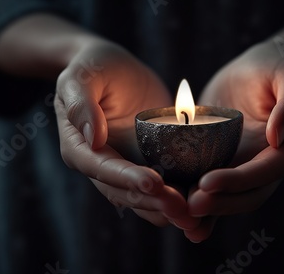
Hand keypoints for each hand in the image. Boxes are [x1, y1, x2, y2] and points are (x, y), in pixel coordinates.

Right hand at [54, 39, 199, 228]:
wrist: (116, 69)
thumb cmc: (94, 67)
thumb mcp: (82, 76)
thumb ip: (80, 103)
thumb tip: (92, 137)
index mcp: (80, 147)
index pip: (102, 168)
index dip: (127, 179)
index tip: (153, 184)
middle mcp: (102, 165)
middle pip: (126, 192)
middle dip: (154, 202)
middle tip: (182, 209)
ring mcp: (126, 167)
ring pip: (145, 198)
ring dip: (168, 209)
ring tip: (195, 216)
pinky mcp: (148, 163)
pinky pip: (163, 187)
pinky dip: (180, 197)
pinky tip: (203, 205)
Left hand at [184, 38, 283, 241]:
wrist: (256, 69)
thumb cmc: (276, 67)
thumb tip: (277, 138)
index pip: (266, 171)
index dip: (238, 180)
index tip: (207, 182)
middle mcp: (270, 165)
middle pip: (248, 194)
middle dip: (220, 203)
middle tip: (189, 205)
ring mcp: (247, 167)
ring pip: (231, 198)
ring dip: (209, 211)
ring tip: (179, 216)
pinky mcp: (227, 163)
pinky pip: (215, 187)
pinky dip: (200, 204)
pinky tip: (177, 215)